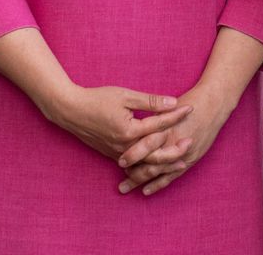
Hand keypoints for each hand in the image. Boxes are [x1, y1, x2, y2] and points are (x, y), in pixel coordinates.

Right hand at [41, 85, 190, 162]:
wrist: (71, 111)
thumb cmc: (97, 99)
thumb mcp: (125, 95)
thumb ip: (150, 101)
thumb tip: (173, 102)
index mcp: (129, 130)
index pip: (159, 124)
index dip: (176, 115)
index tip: (190, 108)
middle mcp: (124, 146)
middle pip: (156, 154)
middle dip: (175, 149)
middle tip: (191, 141)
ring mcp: (118, 153)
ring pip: (146, 164)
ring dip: (165, 163)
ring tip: (181, 160)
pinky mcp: (112, 155)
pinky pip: (135, 165)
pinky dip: (149, 166)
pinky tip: (159, 164)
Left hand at [116, 88, 229, 195]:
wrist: (214, 103)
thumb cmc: (190, 102)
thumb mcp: (167, 106)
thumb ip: (152, 116)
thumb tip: (133, 122)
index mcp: (165, 129)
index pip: (143, 147)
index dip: (131, 155)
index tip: (118, 160)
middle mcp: (172, 143)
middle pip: (148, 163)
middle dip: (132, 173)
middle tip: (117, 179)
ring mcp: (182, 154)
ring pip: (157, 172)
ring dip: (140, 180)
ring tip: (124, 187)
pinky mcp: (191, 159)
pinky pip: (172, 176)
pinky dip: (158, 184)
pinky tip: (146, 190)